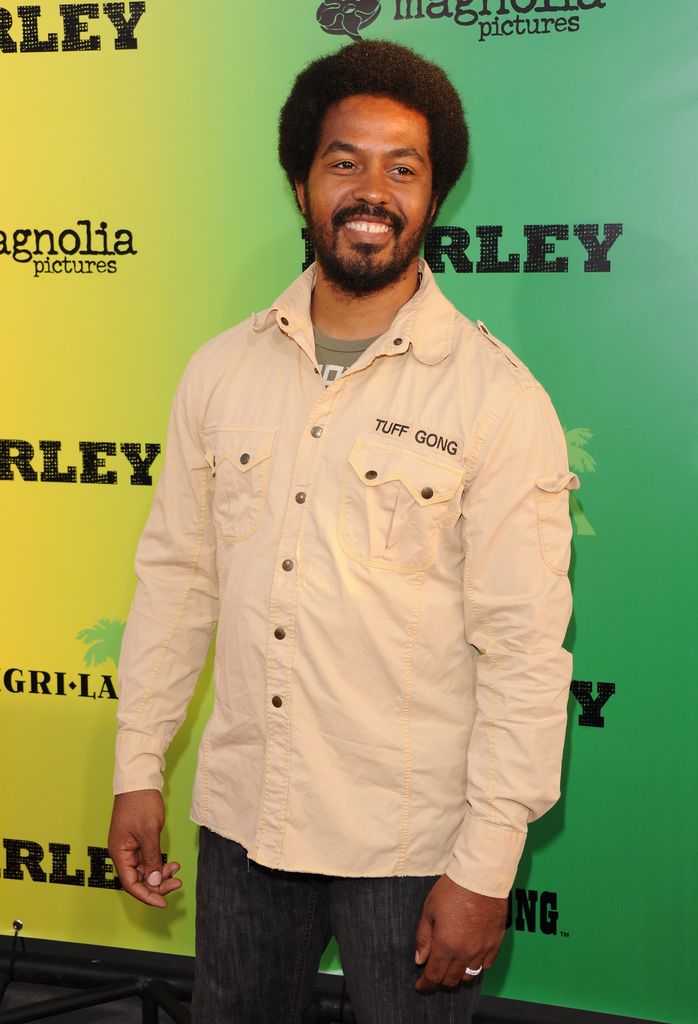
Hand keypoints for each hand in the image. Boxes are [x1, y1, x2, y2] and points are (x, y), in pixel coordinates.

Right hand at [108, 789, 181, 907]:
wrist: (139, 781)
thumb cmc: (141, 803)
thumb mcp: (149, 832)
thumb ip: (151, 858)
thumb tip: (154, 881)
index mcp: (119, 853)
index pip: (131, 883)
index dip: (146, 895)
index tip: (162, 902)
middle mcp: (122, 852)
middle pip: (138, 878)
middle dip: (157, 884)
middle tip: (177, 884)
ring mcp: (130, 847)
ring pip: (145, 870)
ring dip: (160, 874)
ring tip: (177, 871)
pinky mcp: (138, 841)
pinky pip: (147, 859)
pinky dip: (159, 863)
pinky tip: (172, 864)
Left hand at [414, 875, 506, 990]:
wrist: (481, 877)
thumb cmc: (453, 889)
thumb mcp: (430, 910)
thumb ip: (424, 937)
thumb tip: (420, 959)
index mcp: (446, 945)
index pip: (434, 975)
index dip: (426, 984)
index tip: (420, 986)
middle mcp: (465, 952)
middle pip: (452, 979)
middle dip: (441, 980)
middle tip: (434, 973)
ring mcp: (483, 949)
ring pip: (470, 975)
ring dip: (459, 974)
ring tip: (452, 965)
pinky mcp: (496, 942)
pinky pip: (487, 965)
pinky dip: (477, 966)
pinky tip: (470, 958)